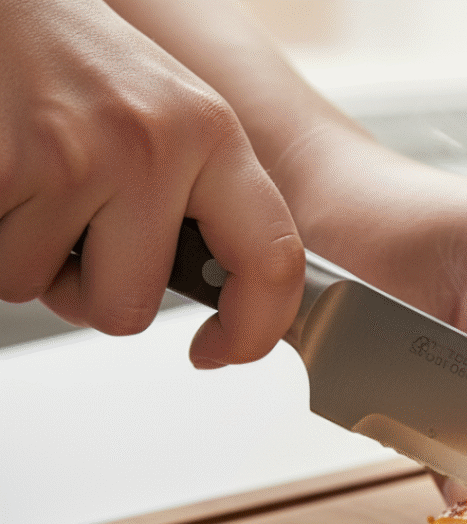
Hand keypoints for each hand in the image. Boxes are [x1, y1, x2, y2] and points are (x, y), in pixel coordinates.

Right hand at [0, 0, 303, 364]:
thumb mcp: (173, 118)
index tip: (219, 350)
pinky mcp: (6, 164)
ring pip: (42, 288)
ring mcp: (77, 154)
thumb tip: (226, 293)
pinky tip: (5, 177)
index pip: (273, 262)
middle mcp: (154, 146)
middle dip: (89, 291)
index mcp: (213, 136)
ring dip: (26, 257)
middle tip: (73, 232)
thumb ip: (206, 201)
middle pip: (129, 311)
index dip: (252, 331)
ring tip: (30, 184)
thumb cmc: (79, 61)